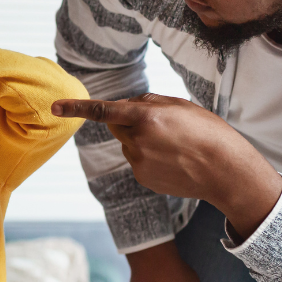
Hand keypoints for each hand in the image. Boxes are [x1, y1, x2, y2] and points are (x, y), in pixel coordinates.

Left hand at [51, 93, 281, 237]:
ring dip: (142, 140)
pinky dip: (149, 157)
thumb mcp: (182, 106)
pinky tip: (172, 160)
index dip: (76, 107)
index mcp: (147, 118)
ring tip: (175, 145)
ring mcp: (138, 162)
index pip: (103, 111)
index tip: (54, 107)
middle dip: (128, 121)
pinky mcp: (142, 178)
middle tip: (161, 123)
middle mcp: (137, 141)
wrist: (226, 173)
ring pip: (128, 144)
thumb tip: (126, 106)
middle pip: (116, 126)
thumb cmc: (209, 133)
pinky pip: (137, 160)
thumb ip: (149, 103)